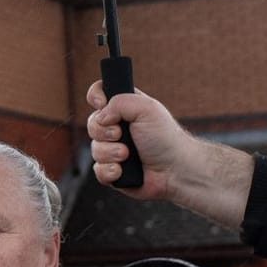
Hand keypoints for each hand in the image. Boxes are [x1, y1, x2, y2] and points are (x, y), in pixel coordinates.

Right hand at [85, 82, 252, 228]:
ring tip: (128, 155)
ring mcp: (113, 150)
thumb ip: (119, 102)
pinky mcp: (113, 172)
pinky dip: (110, 171)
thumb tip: (100, 116)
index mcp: (124, 109)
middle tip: (121, 134)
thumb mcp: (146, 108)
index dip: (95, 97)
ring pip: (94, 149)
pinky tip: (123, 170)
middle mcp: (116, 128)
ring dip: (111, 152)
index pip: (99, 94)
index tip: (102, 104)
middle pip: (92, 124)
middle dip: (104, 132)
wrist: (175, 170)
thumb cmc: (166, 138)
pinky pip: (97, 170)